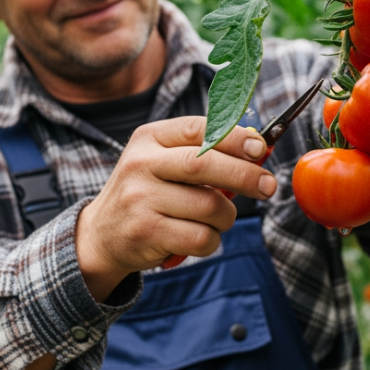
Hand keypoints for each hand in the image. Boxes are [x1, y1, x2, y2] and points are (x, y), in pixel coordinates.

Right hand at [75, 118, 275, 300]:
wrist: (101, 234)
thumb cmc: (148, 193)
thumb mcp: (163, 161)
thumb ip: (203, 152)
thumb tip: (257, 149)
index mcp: (149, 138)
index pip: (197, 129)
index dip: (233, 137)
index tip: (259, 149)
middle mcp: (141, 164)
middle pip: (204, 165)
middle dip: (245, 175)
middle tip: (268, 186)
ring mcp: (140, 199)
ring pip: (210, 206)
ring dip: (227, 216)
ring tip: (217, 218)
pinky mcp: (146, 232)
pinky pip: (201, 237)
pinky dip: (212, 240)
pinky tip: (200, 236)